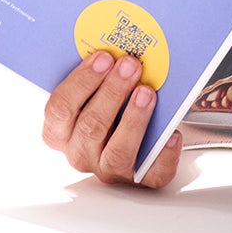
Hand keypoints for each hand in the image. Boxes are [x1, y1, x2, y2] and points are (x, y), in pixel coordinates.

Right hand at [40, 52, 183, 187]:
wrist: (137, 136)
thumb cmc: (110, 107)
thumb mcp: (93, 92)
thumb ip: (96, 77)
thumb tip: (115, 49)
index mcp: (59, 132)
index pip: (60, 109)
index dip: (81, 82)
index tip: (103, 57)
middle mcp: (79, 154)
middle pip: (90, 127)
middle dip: (112, 92)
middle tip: (130, 66)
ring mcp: (107, 171)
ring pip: (117, 153)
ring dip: (133, 119)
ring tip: (147, 93)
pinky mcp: (138, 183)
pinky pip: (151, 174)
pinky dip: (163, 154)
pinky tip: (171, 134)